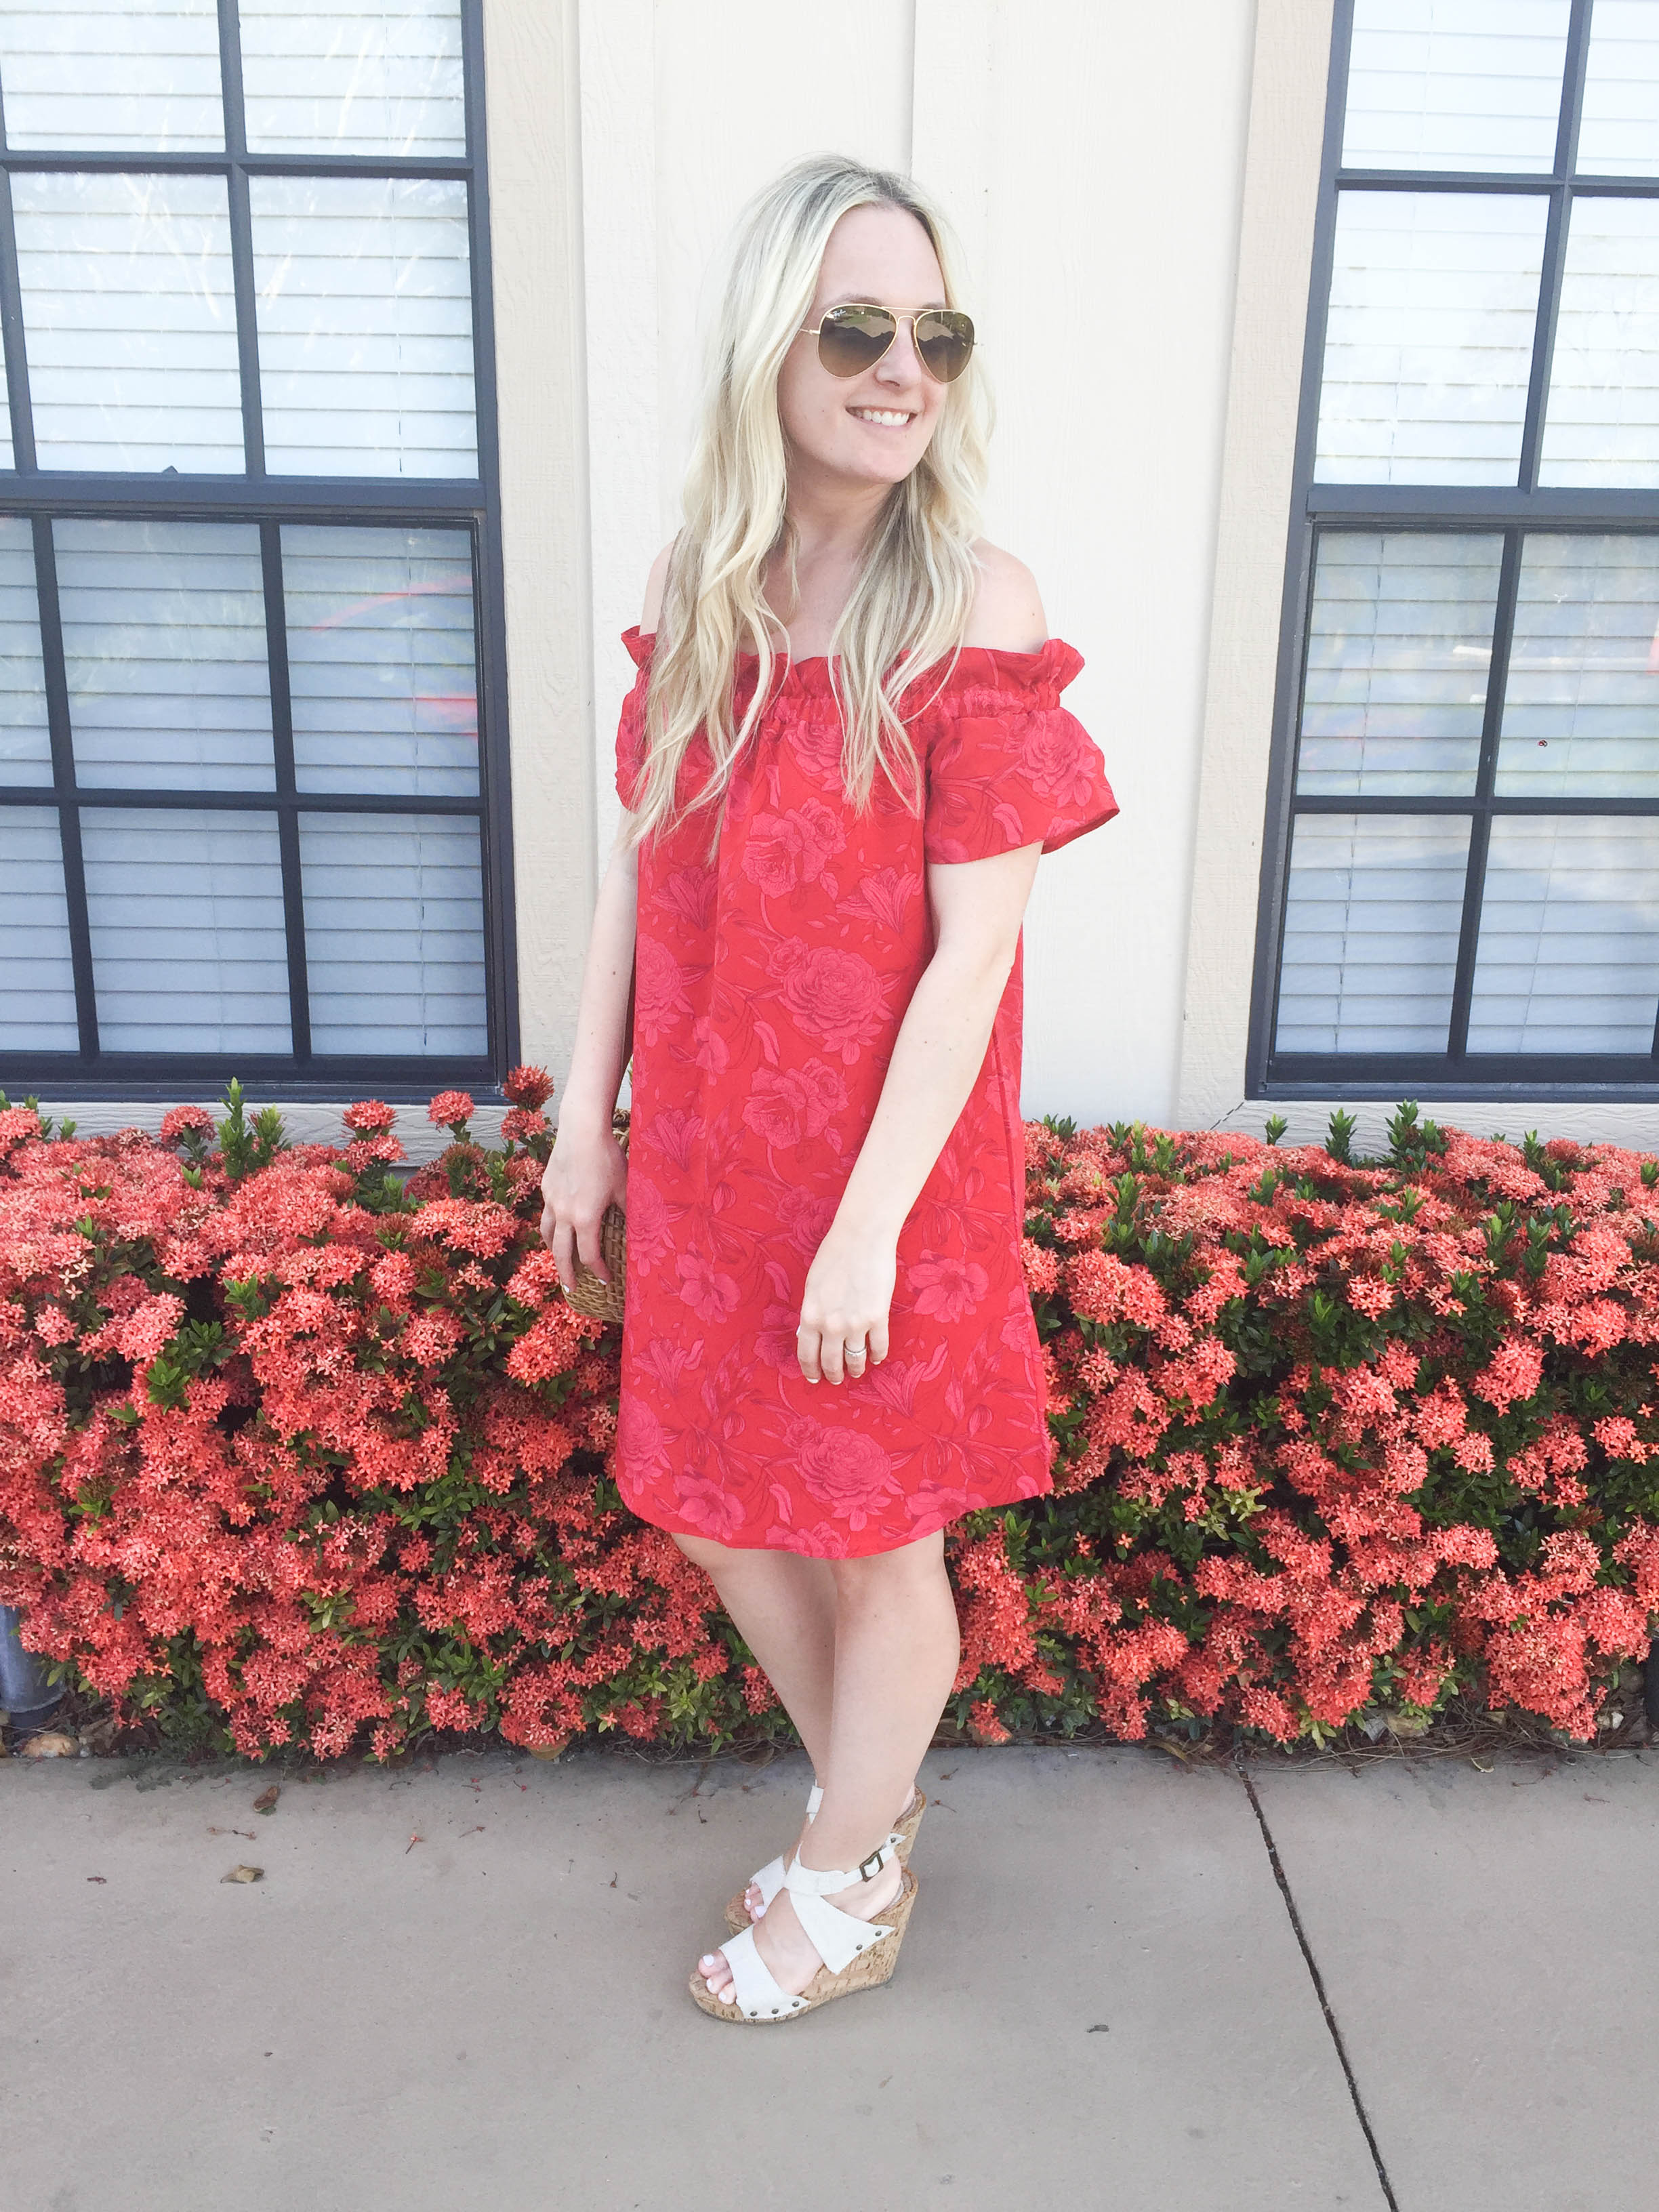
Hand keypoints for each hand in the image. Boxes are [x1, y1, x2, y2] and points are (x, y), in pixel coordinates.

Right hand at [539, 1118, 627, 1290]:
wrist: (582, 1130)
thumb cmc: (608, 1158)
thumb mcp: (624, 1188)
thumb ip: (629, 1213)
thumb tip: (638, 1232)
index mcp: (585, 1218)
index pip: (588, 1256)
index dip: (597, 1271)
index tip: (605, 1279)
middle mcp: (564, 1214)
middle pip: (561, 1253)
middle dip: (566, 1274)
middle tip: (570, 1289)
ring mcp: (552, 1200)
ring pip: (547, 1233)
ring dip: (553, 1250)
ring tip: (559, 1259)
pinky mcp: (547, 1187)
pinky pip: (546, 1213)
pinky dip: (551, 1225)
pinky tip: (558, 1223)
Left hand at [797, 1222, 895, 1384]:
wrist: (861, 1238)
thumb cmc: (834, 1256)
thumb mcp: (812, 1286)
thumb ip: (812, 1312)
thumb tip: (810, 1333)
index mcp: (810, 1316)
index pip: (807, 1354)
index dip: (811, 1370)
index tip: (814, 1378)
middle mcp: (831, 1325)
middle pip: (831, 1362)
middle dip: (833, 1375)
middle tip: (835, 1379)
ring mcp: (856, 1324)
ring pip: (855, 1359)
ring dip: (856, 1369)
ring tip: (857, 1371)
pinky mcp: (878, 1318)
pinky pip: (879, 1346)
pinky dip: (878, 1356)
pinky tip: (877, 1358)